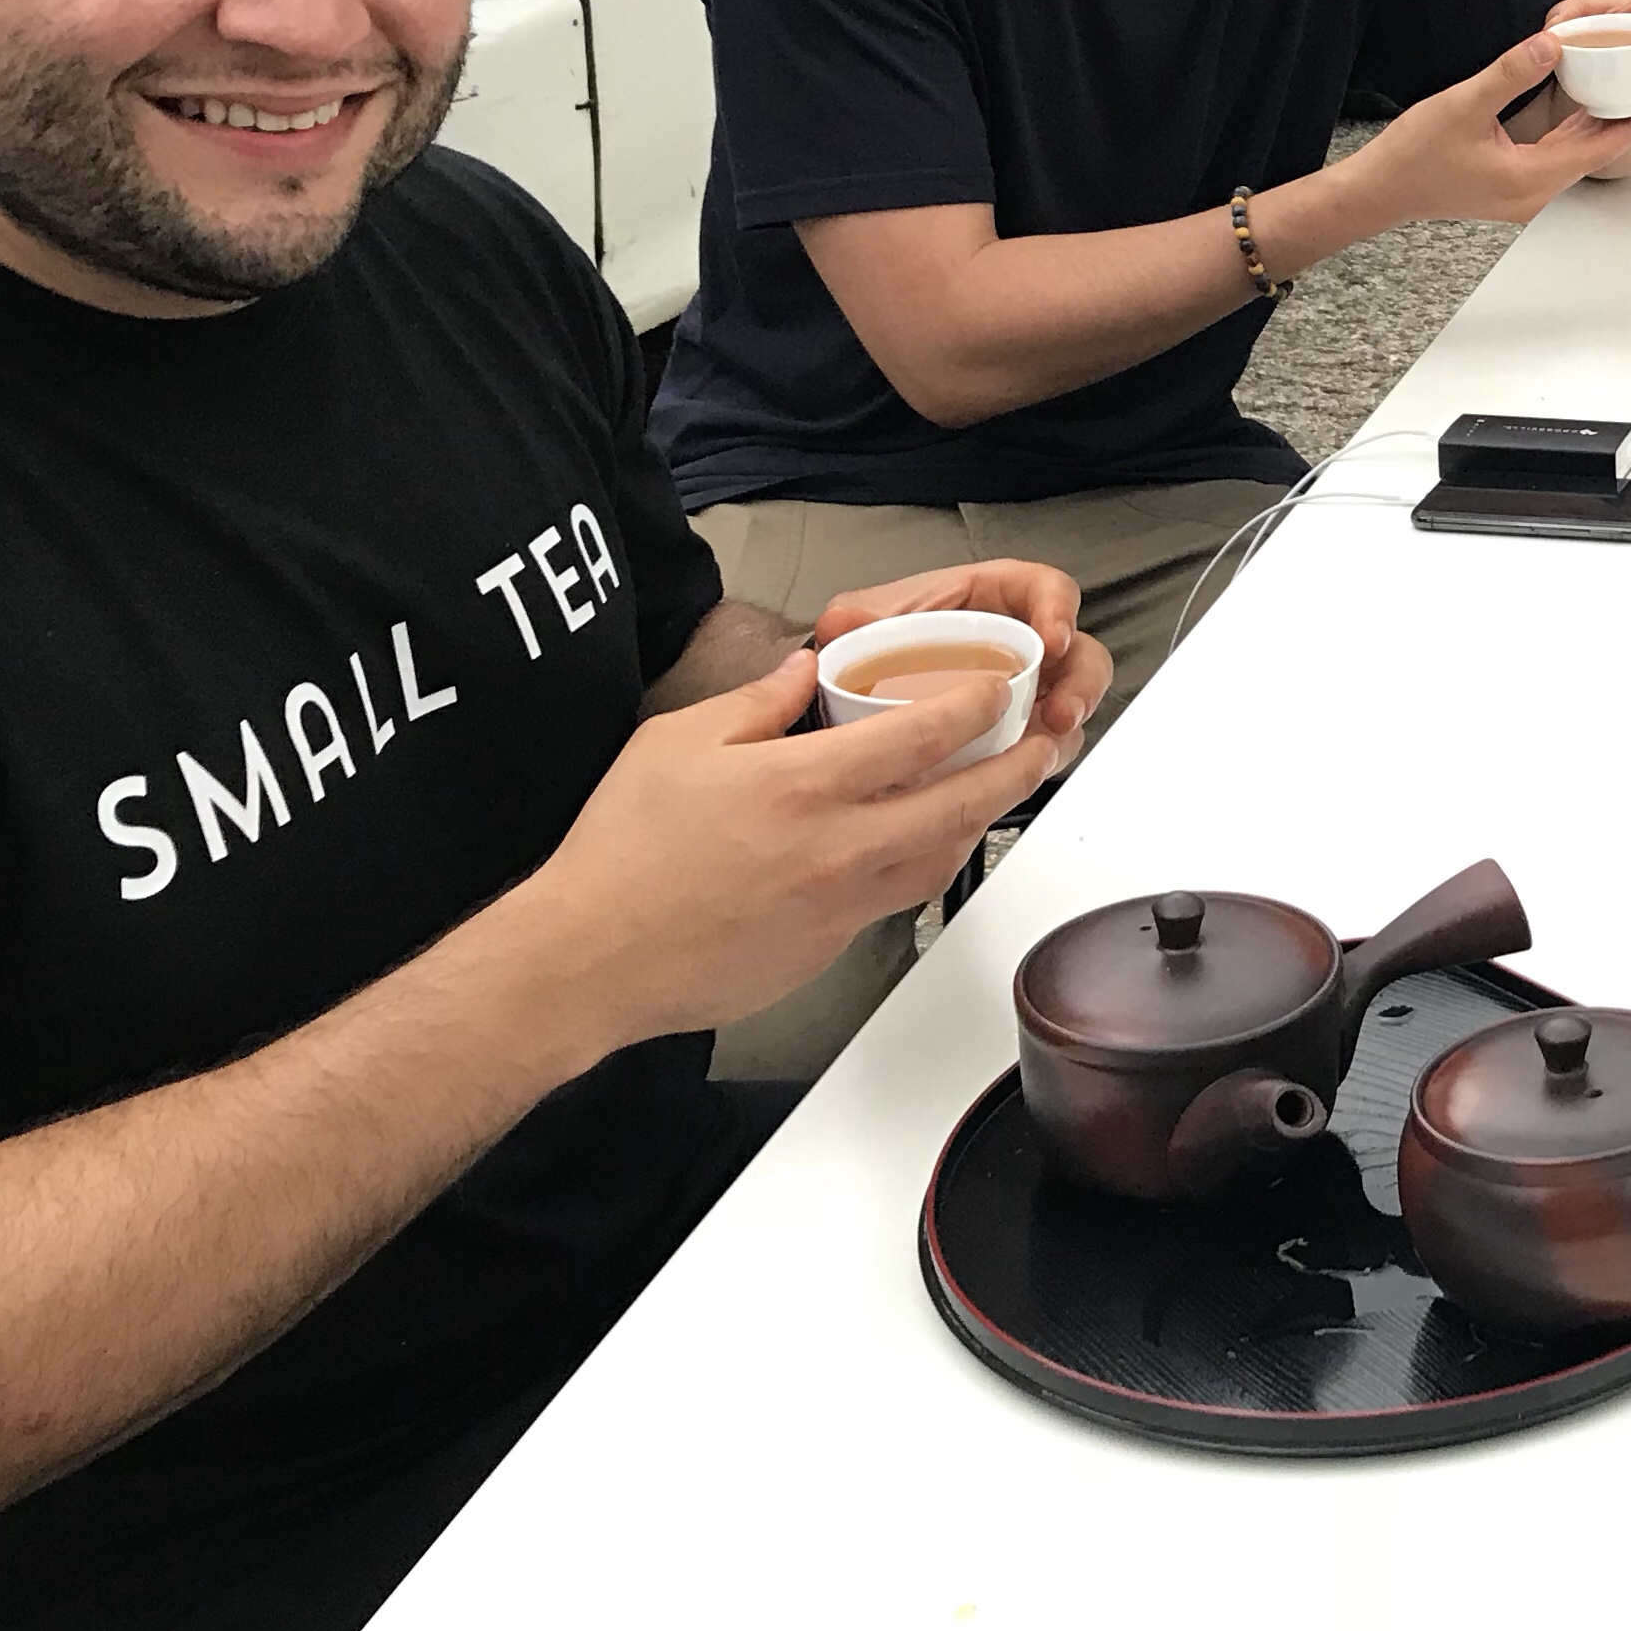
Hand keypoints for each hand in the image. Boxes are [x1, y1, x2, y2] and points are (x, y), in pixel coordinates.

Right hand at [508, 657, 1063, 1049]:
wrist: (588, 960)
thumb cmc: (621, 852)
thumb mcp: (678, 743)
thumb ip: (758, 702)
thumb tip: (806, 670)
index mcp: (802, 786)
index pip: (922, 736)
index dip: (976, 705)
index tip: (1000, 687)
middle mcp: (835, 848)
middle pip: (961, 805)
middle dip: (1015, 769)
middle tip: (1042, 744)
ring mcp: (836, 906)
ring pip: (938, 859)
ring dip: (977, 823)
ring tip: (994, 793)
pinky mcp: (824, 948)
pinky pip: (891, 900)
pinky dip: (915, 867)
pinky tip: (911, 846)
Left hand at [810, 559, 1108, 753]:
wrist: (857, 698)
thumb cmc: (877, 645)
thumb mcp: (862, 623)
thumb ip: (855, 616)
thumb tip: (845, 619)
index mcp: (993, 601)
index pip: (1047, 590)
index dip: (1059, 609)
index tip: (1052, 638)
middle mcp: (1019, 645)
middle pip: (1078, 653)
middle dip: (1079, 682)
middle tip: (1061, 709)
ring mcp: (1024, 691)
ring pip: (1071, 702)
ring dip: (1067, 726)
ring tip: (1047, 745)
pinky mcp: (1017, 733)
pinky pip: (1045, 745)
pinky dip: (1040, 759)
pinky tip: (1024, 770)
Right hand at [1346, 30, 1630, 227]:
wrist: (1379, 190)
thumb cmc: (1414, 156)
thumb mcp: (1463, 104)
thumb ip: (1511, 73)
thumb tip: (1551, 44)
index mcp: (1531, 179)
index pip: (1600, 149)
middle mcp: (1535, 194)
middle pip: (1594, 154)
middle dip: (1622, 119)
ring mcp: (1524, 195)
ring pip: (1576, 156)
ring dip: (1598, 126)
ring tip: (1624, 88)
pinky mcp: (1512, 187)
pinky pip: (1556, 158)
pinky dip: (1573, 133)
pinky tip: (1580, 107)